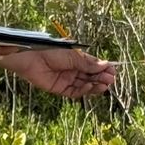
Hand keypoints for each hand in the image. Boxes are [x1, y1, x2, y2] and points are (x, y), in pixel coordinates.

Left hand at [1, 48, 116, 98]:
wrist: (31, 58)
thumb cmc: (50, 52)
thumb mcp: (72, 56)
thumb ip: (87, 64)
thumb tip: (104, 65)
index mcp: (75, 59)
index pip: (93, 65)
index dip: (103, 68)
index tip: (113, 70)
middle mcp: (72, 70)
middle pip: (90, 76)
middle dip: (101, 77)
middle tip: (111, 79)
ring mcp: (66, 79)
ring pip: (84, 85)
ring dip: (95, 85)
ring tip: (104, 85)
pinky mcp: (60, 89)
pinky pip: (75, 92)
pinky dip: (83, 90)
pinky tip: (90, 86)